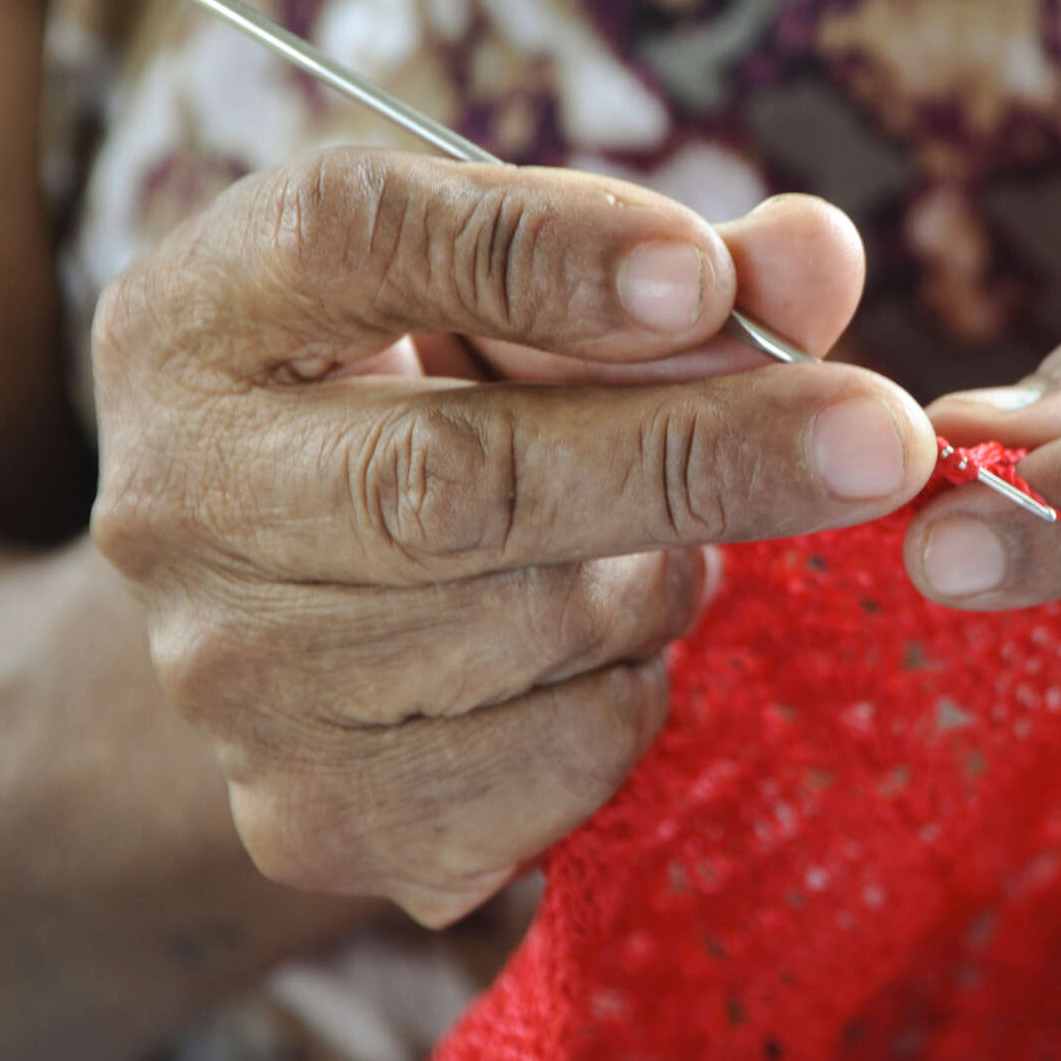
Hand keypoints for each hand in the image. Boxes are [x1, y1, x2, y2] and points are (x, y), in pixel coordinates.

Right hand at [92, 149, 935, 925]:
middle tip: (882, 440)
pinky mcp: (314, 820)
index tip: (708, 279)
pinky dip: (631, 699)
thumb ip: (668, 265)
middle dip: (699, 456)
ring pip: (533, 631)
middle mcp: (178, 501)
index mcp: (208, 315)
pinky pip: (557, 766)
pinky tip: (596, 651)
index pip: (357, 240)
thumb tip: (813, 260)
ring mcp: (231, 682)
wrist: (301, 616)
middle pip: (457, 481)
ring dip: (661, 581)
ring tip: (650, 546)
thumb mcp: (519, 302)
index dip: (544, 253)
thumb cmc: (434, 406)